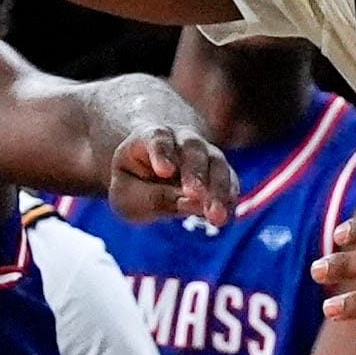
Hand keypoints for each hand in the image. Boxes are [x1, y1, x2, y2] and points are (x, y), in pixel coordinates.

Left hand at [109, 127, 236, 226]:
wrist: (147, 173)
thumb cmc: (132, 182)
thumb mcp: (126, 195)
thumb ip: (153, 197)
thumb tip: (190, 202)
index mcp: (149, 137)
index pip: (158, 139)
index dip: (162, 153)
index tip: (164, 171)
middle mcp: (181, 140)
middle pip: (192, 148)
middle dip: (196, 172)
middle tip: (195, 194)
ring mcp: (203, 153)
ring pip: (216, 164)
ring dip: (219, 190)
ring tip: (217, 216)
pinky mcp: (218, 172)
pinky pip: (229, 181)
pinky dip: (229, 199)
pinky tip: (226, 217)